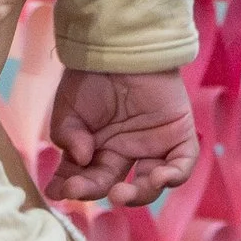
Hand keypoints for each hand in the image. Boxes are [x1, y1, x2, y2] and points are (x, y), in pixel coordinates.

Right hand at [50, 67, 199, 208]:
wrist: (118, 46)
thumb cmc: (90, 76)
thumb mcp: (67, 109)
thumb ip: (67, 136)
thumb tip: (81, 159)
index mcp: (97, 150)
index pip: (85, 178)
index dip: (71, 188)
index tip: (57, 192)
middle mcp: (123, 152)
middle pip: (113, 184)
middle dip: (95, 190)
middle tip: (80, 188)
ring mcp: (151, 146)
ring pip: (149, 184)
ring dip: (137, 194)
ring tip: (121, 192)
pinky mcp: (177, 135)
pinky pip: (182, 164)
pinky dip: (173, 176)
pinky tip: (158, 177)